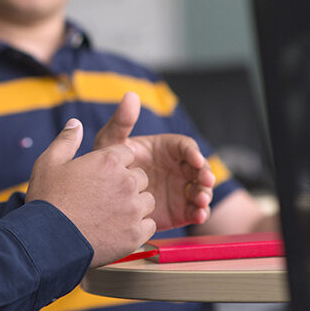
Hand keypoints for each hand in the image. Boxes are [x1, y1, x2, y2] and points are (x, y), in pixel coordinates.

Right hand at [26, 118, 156, 266]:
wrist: (47, 241)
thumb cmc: (47, 201)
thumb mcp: (49, 162)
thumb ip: (67, 140)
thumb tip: (76, 123)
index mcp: (108, 160)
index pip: (127, 154)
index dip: (115, 164)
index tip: (102, 176)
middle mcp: (126, 181)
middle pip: (140, 176)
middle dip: (127, 184)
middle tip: (105, 197)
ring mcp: (132, 209)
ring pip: (147, 201)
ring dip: (135, 205)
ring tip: (113, 215)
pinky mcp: (135, 234)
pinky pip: (149, 225)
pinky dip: (137, 228)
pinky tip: (119, 230)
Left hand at [94, 92, 214, 229]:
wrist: (103, 199)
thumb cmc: (109, 165)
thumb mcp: (112, 143)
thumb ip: (122, 121)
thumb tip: (131, 95)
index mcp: (166, 149)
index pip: (186, 146)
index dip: (192, 152)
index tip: (194, 159)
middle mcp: (177, 168)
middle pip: (199, 168)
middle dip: (205, 173)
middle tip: (206, 180)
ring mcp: (180, 190)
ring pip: (200, 190)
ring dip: (205, 194)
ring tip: (201, 200)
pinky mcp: (179, 211)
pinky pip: (194, 211)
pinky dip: (199, 213)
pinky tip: (198, 215)